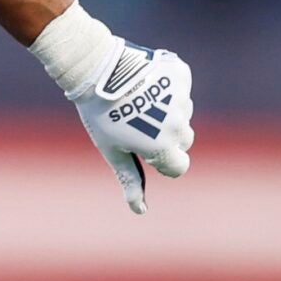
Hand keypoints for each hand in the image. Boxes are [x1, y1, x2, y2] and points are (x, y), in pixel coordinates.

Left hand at [70, 39, 193, 213]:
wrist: (96, 69)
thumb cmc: (100, 115)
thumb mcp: (112, 150)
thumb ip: (130, 180)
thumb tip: (140, 210)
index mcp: (163, 148)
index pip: (178, 167)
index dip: (161, 161)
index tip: (144, 148)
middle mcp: (178, 125)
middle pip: (183, 141)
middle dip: (165, 136)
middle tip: (137, 123)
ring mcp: (182, 98)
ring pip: (182, 113)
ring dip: (166, 110)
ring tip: (137, 100)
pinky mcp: (181, 75)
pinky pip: (180, 88)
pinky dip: (167, 86)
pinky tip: (145, 82)